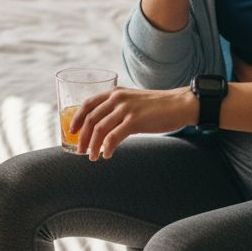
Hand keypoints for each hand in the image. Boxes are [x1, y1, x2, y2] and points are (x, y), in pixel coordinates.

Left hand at [69, 87, 196, 160]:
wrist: (179, 104)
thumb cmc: (157, 106)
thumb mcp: (133, 102)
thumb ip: (118, 110)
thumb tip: (104, 129)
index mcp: (115, 92)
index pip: (87, 104)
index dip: (77, 118)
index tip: (72, 132)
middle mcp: (117, 99)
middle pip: (91, 119)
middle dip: (82, 137)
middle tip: (79, 151)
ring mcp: (126, 109)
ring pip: (99, 130)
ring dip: (92, 146)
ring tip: (92, 157)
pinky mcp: (135, 121)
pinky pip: (113, 137)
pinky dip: (107, 148)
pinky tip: (107, 155)